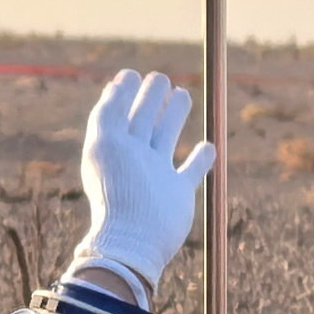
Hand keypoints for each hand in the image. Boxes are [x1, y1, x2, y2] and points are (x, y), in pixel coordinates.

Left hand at [70, 68, 214, 298]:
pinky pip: (191, 172)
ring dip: (173, 117)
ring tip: (182, 95)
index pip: (116, 114)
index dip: (122, 94)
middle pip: (142, 121)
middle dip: (150, 99)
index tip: (131, 74)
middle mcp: (132, 160)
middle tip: (159, 78)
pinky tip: (207, 147)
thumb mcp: (106, 144)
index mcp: (111, 149)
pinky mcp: (178, 193)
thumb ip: (110, 112)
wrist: (134, 239)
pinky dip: (200, 159)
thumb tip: (120, 81)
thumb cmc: (117, 190)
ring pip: (165, 139)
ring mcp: (156, 176)